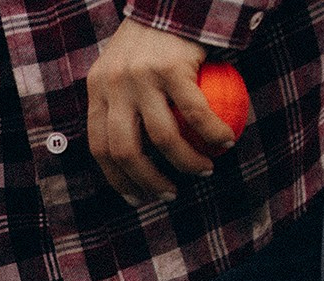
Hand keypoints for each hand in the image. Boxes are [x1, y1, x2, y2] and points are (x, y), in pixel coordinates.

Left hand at [85, 20, 237, 206]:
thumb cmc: (152, 39)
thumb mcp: (121, 67)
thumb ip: (119, 102)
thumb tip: (132, 153)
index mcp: (97, 89)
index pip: (99, 146)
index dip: (116, 179)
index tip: (136, 197)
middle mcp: (114, 85)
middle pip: (125, 150)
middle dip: (147, 182)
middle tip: (169, 194)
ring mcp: (143, 77)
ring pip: (163, 137)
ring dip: (186, 163)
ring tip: (204, 170)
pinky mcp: (173, 68)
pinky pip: (196, 113)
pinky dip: (212, 134)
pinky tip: (225, 143)